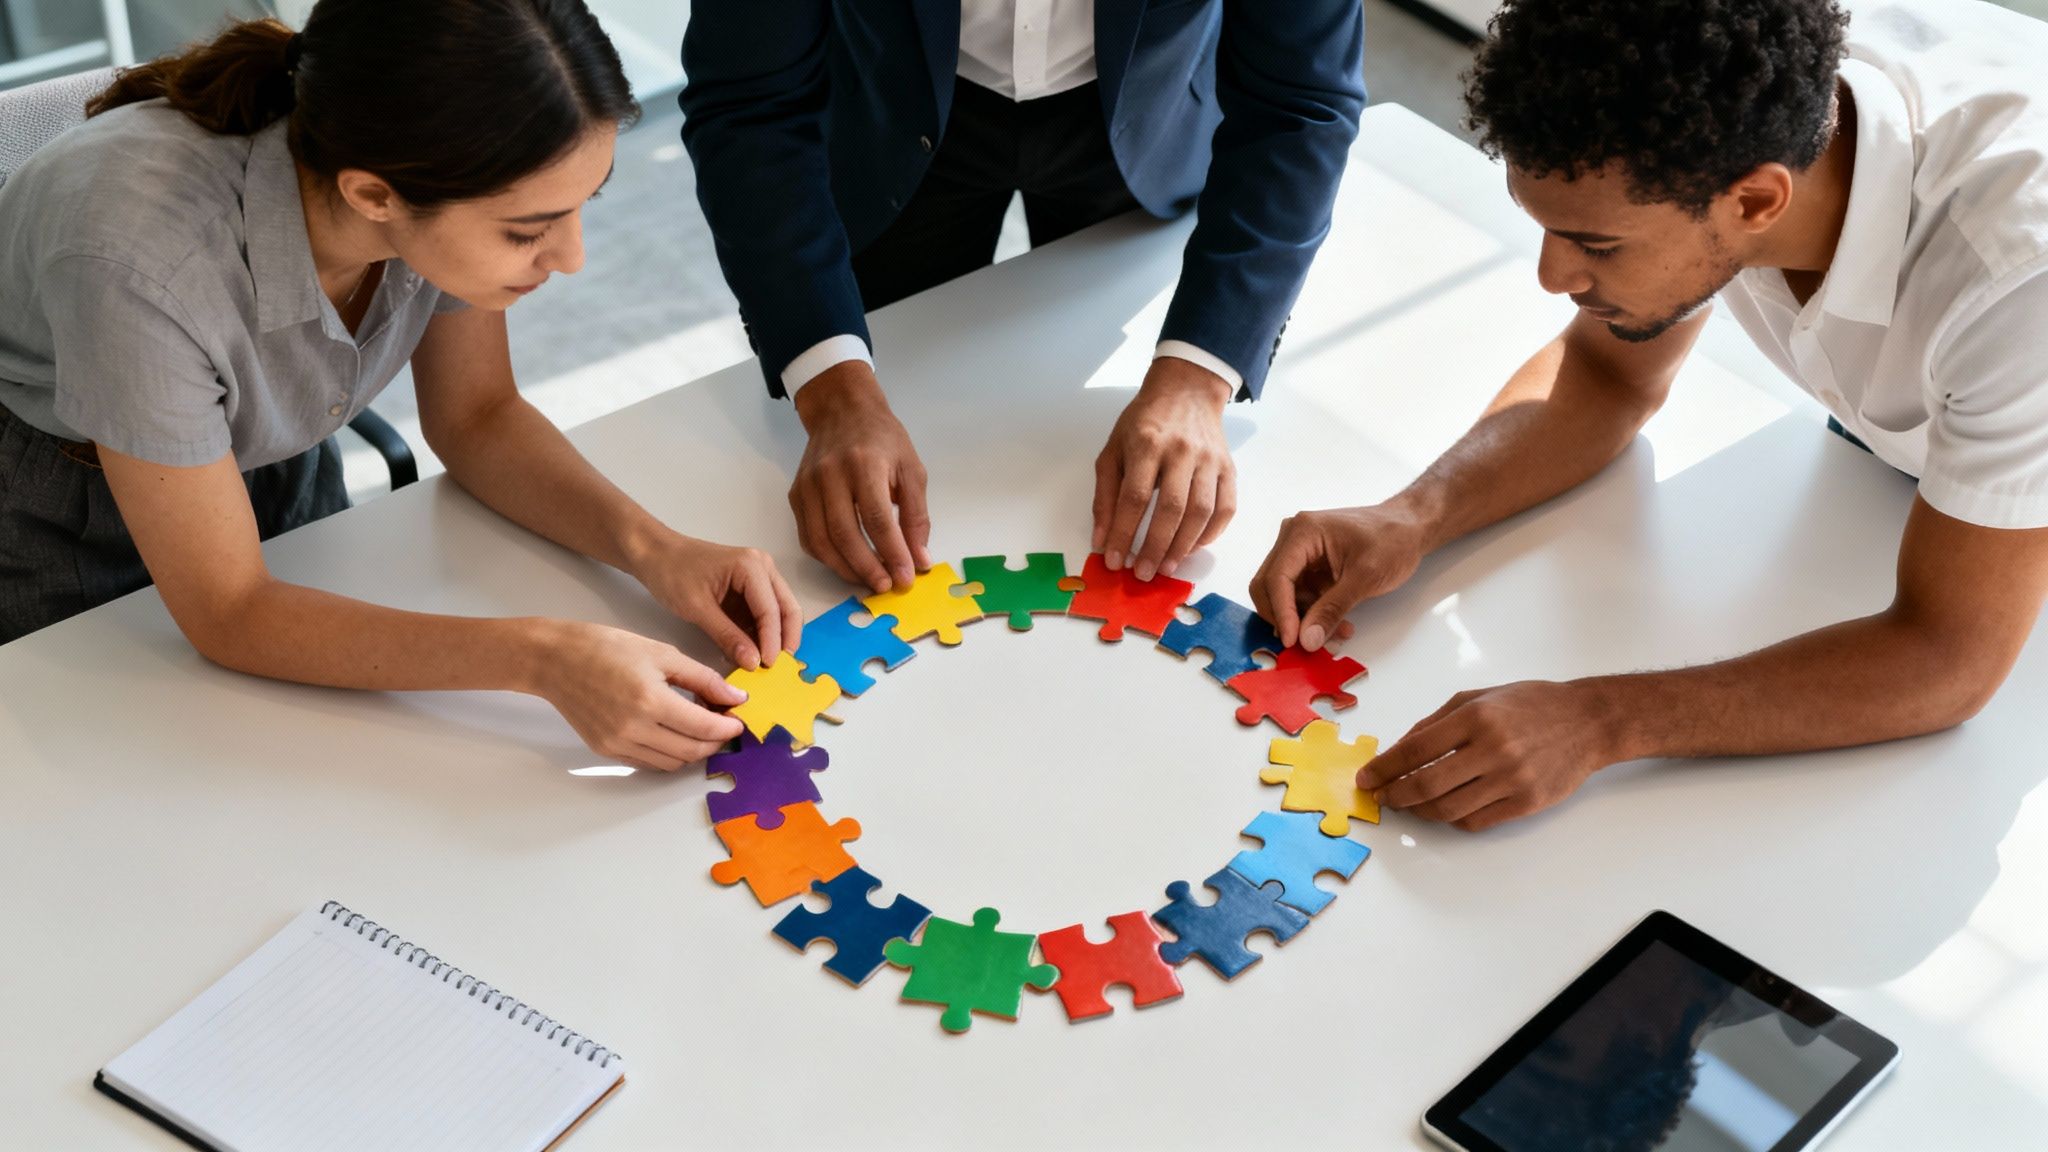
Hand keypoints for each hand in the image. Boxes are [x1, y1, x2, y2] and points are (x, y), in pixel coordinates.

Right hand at [531, 620, 746, 770]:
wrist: (554, 660)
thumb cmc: (605, 648)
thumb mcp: (661, 653)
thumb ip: (702, 678)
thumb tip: (735, 697)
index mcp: (650, 701)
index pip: (703, 727)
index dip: (727, 727)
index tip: (738, 720)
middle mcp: (634, 729)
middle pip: (691, 751)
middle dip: (715, 742)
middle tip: (725, 726)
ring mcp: (617, 744)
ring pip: (671, 763)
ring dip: (693, 751)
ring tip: (700, 728)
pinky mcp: (606, 751)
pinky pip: (648, 763)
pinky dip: (668, 754)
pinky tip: (674, 734)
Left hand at [629, 533, 802, 670]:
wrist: (656, 554)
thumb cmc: (673, 573)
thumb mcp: (698, 608)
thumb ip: (727, 636)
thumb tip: (753, 663)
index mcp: (751, 566)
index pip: (771, 610)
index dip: (772, 641)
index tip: (768, 667)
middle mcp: (763, 567)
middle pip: (787, 608)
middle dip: (785, 639)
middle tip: (779, 668)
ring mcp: (760, 575)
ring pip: (780, 611)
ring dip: (775, 637)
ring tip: (766, 662)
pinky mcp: (752, 586)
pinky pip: (765, 612)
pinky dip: (762, 632)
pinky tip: (753, 650)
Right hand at [790, 360, 931, 593]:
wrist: (842, 410)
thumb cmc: (883, 439)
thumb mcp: (912, 470)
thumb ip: (916, 517)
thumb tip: (919, 560)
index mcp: (864, 464)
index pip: (877, 518)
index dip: (892, 552)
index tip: (906, 577)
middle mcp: (830, 475)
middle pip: (844, 533)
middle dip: (867, 567)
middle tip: (887, 586)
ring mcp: (807, 485)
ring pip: (821, 540)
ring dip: (845, 568)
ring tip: (869, 580)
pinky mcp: (796, 495)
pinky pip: (808, 536)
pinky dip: (827, 557)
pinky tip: (847, 564)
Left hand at [1092, 356, 1235, 580]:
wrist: (1188, 391)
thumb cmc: (1144, 423)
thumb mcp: (1113, 449)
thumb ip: (1104, 495)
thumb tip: (1102, 540)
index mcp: (1147, 444)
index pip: (1134, 497)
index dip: (1123, 533)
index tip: (1114, 560)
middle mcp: (1182, 451)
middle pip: (1171, 509)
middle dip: (1155, 547)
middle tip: (1144, 573)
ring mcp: (1209, 460)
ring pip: (1201, 512)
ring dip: (1183, 546)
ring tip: (1166, 567)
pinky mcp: (1228, 468)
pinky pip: (1226, 508)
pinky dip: (1211, 534)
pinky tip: (1192, 547)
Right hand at [1251, 504, 1429, 650]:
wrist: (1408, 529)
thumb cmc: (1392, 540)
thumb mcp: (1365, 577)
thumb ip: (1333, 608)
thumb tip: (1307, 639)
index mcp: (1303, 532)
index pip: (1277, 577)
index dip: (1281, 612)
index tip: (1292, 640)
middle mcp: (1293, 539)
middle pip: (1268, 586)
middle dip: (1286, 618)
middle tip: (1306, 643)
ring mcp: (1299, 553)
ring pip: (1281, 596)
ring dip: (1302, 620)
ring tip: (1335, 634)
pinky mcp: (1307, 567)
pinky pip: (1298, 597)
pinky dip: (1312, 614)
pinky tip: (1336, 624)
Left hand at [1358, 680, 1622, 831]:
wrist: (1587, 722)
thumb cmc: (1529, 704)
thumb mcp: (1478, 697)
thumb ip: (1435, 722)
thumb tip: (1397, 751)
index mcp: (1475, 717)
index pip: (1415, 750)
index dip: (1384, 768)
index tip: (1366, 779)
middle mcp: (1492, 749)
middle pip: (1427, 786)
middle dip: (1396, 795)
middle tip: (1383, 797)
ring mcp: (1511, 779)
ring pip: (1448, 809)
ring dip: (1420, 811)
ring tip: (1409, 804)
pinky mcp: (1526, 802)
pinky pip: (1475, 821)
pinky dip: (1451, 819)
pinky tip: (1444, 808)